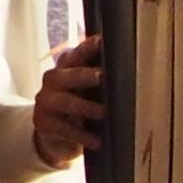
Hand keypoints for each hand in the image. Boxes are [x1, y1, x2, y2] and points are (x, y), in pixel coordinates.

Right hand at [30, 36, 101, 166]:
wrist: (56, 134)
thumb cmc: (82, 103)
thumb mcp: (90, 87)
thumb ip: (104, 76)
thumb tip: (138, 68)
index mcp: (68, 67)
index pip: (78, 53)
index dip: (88, 47)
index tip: (101, 41)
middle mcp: (54, 80)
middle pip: (70, 75)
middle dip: (86, 75)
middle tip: (102, 76)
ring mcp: (46, 101)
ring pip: (67, 102)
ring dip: (86, 107)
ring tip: (104, 113)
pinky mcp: (44, 122)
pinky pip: (64, 129)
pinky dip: (82, 135)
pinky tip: (97, 141)